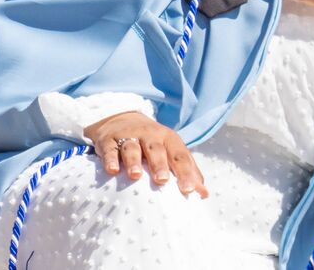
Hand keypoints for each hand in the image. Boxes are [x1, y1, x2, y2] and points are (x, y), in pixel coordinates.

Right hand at [84, 111, 208, 197]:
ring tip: (135, 176)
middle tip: (162, 181)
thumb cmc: (154, 144)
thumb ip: (188, 171)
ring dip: (134, 161)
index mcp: (169, 139)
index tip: (189, 190)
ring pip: (132, 147)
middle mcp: (150, 135)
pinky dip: (111, 159)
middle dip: (159, 165)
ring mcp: (129, 136)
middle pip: (157, 149)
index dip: (186, 172)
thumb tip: (204, 194)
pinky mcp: (109, 140)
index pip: (180, 155)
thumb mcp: (171, 151)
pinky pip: (110, 149)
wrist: (123, 119)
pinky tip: (113, 170)